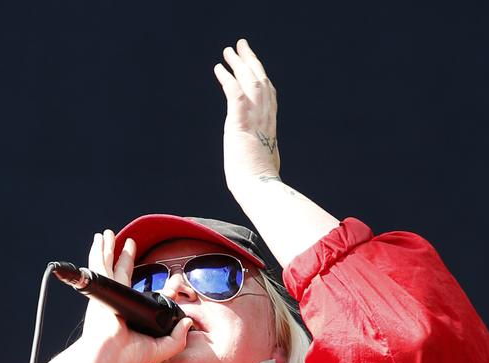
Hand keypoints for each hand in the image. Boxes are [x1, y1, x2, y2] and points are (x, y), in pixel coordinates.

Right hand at [41, 230, 192, 362]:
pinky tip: (99, 237)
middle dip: (126, 258)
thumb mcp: (162, 348)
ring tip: (107, 234)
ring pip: (109, 265)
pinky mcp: (102, 288)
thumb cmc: (130, 356)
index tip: (176, 283)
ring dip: (109, 249)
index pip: (150, 296)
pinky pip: (100, 264)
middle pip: (123, 274)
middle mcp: (119, 303)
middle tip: (130, 244)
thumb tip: (188, 321)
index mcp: (133, 316)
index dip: (165, 289)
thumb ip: (178, 337)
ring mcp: (109, 293)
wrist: (110, 355)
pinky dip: (99, 250)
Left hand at [214, 39, 280, 186]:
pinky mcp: (241, 124)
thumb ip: (260, 154)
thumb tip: (261, 163)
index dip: (261, 77)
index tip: (254, 65)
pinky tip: (218, 69)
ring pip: (250, 82)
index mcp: (269, 128)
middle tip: (240, 45)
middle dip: (251, 61)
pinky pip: (235, 95)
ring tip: (228, 50)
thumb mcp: (262, 163)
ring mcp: (254, 120)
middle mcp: (265, 119)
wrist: (260, 191)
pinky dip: (227, 79)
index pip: (268, 95)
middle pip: (261, 81)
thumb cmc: (260, 185)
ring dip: (238, 64)